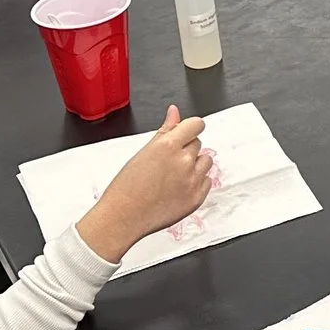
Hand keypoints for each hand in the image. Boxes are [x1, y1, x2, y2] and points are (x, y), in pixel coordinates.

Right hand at [78, 107, 215, 260]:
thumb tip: (174, 112)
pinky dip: (197, 182)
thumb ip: (165, 130)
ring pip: (206, 161)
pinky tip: (178, 187)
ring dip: (195, 164)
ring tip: (174, 175)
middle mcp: (183, 162)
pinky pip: (207, 181)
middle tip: (167, 162)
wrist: (123, 217)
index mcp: (168, 146)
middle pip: (198, 143)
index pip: (196, 124)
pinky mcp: (196, 198)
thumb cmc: (126, 187)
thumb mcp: (143, 152)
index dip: (190, 128)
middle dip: (186, 148)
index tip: (186, 132)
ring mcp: (192, 181)